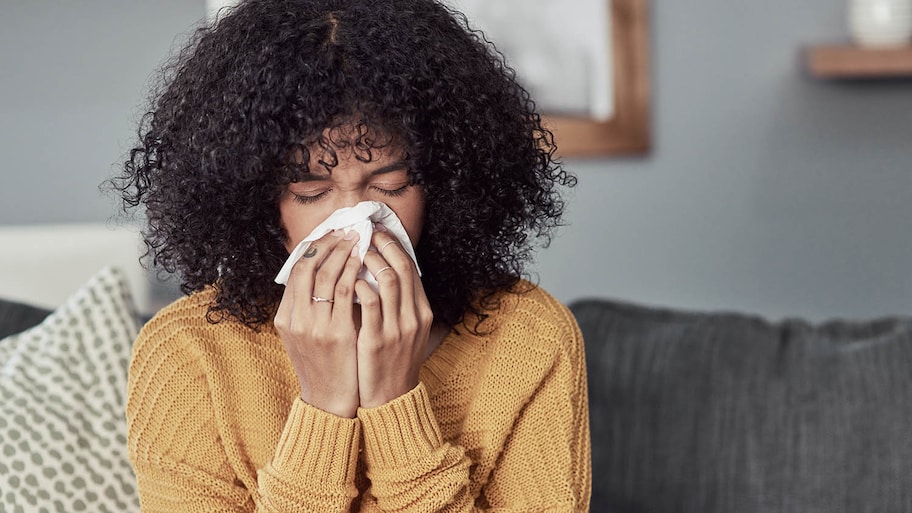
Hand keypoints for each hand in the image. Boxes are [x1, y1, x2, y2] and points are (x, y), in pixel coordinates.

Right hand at [274, 230, 361, 417]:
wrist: (329, 401)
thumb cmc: (322, 366)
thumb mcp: (304, 336)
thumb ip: (307, 308)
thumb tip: (320, 275)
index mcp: (286, 318)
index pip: (295, 270)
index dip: (313, 248)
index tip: (331, 234)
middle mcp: (295, 320)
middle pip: (307, 267)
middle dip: (328, 243)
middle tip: (346, 230)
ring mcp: (314, 326)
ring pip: (325, 275)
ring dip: (343, 252)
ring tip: (358, 239)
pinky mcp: (336, 333)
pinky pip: (344, 292)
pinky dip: (353, 272)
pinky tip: (363, 262)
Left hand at [354, 228, 433, 407]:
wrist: (390, 398)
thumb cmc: (392, 361)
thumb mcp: (405, 331)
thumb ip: (399, 304)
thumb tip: (383, 272)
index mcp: (422, 311)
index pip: (411, 267)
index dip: (394, 245)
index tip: (377, 232)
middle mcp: (414, 317)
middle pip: (402, 267)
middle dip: (382, 244)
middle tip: (363, 233)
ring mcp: (397, 328)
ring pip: (388, 279)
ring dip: (369, 261)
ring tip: (353, 252)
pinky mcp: (377, 340)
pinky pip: (369, 303)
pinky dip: (358, 286)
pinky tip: (346, 281)